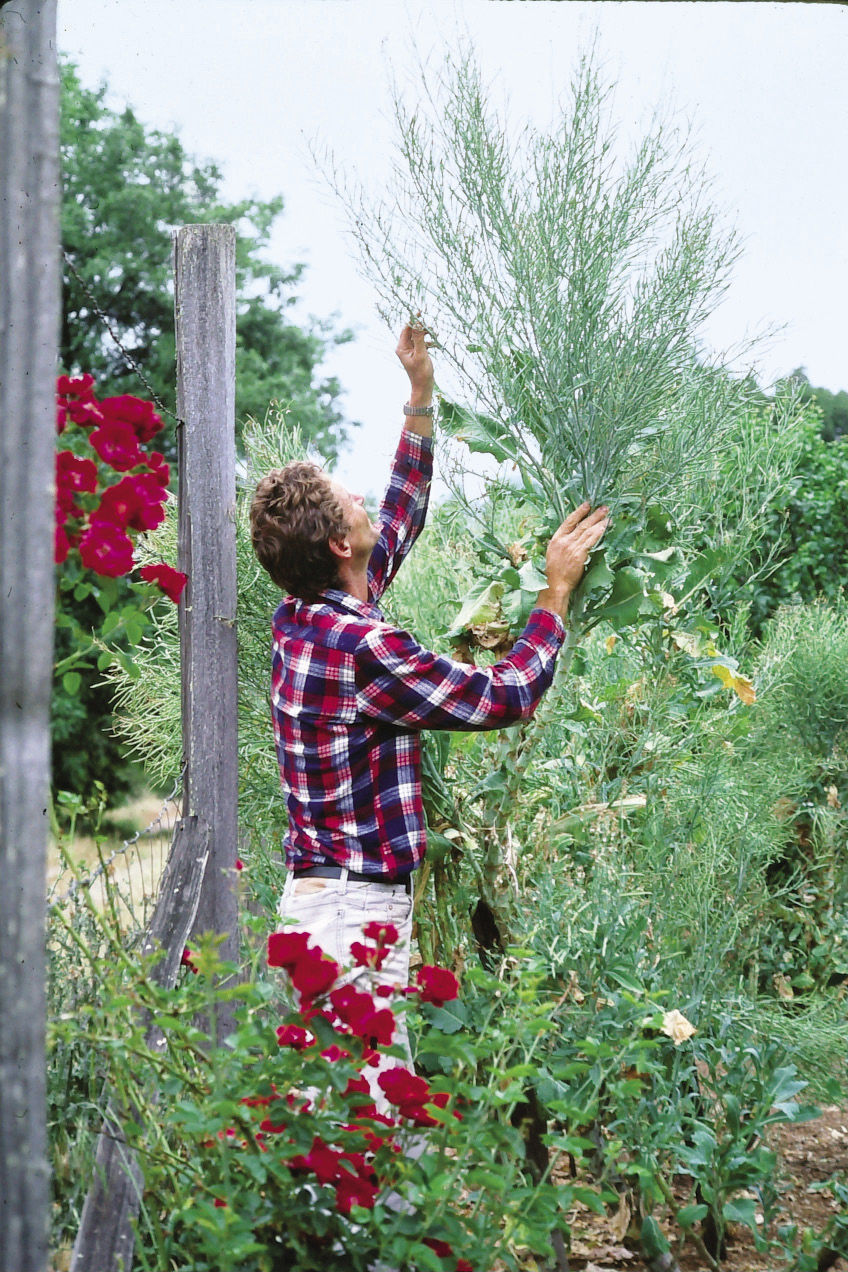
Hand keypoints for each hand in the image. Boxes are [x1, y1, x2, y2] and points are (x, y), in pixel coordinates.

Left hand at [395, 322, 433, 402]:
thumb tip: (417, 324)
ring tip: (436, 334)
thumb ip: (419, 339)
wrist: (423, 386)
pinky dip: (429, 342)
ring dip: (427, 334)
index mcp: (402, 347)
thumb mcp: (420, 354)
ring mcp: (411, 350)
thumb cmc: (421, 373)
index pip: (406, 329)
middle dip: (422, 327)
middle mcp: (405, 348)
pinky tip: (436, 344)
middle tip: (431, 325)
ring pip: (419, 336)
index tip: (420, 312)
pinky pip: (423, 343)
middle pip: (412, 331)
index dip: (413, 320)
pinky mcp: (417, 353)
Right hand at [535, 502, 608, 617]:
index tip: (587, 505)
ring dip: (599, 522)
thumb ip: (562, 543)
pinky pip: (591, 541)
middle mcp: (564, 541)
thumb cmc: (554, 573)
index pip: (568, 521)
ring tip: (608, 516)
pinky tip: (605, 528)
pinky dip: (598, 533)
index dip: (579, 512)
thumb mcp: (553, 553)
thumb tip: (572, 536)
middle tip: (604, 507)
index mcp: (556, 539)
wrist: (555, 585)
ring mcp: (572, 547)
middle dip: (594, 514)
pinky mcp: (579, 555)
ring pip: (588, 531)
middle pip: (581, 524)